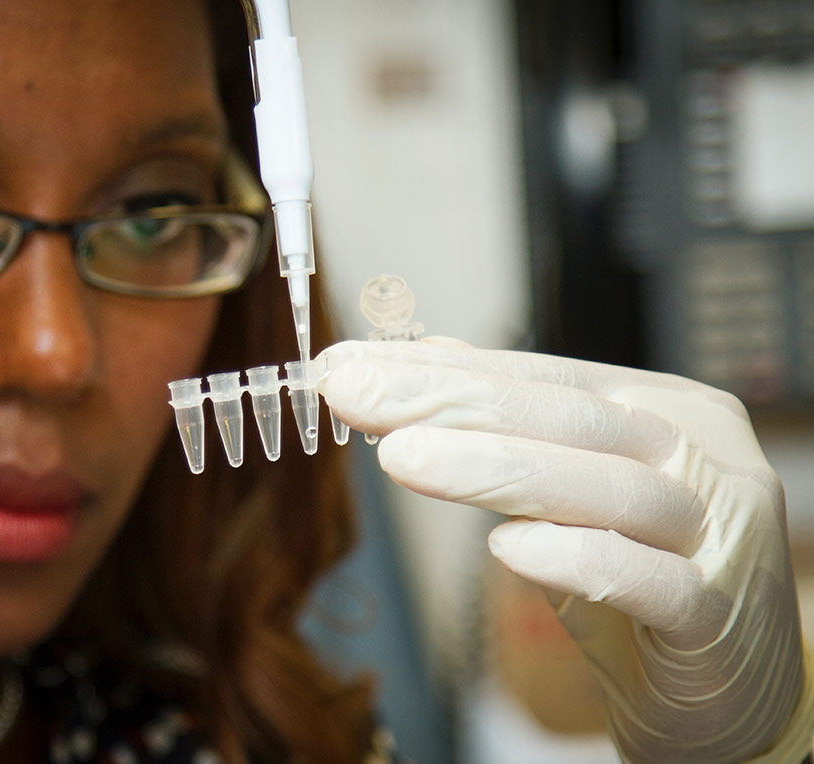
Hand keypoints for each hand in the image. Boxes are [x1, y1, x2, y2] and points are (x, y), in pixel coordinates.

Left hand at [318, 338, 813, 762]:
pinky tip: (505, 548)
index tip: (347, 366)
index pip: (538, 376)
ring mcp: (718, 532)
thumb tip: (430, 356)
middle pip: (568, 416)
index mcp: (660, 409)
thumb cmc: (643, 576)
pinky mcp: (717, 613)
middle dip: (449, 401)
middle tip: (352, 393)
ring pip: (609, 488)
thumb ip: (513, 425)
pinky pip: (649, 580)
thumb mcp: (571, 492)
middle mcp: (696, 456)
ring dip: (495, 469)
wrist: (728, 684)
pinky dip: (576, 559)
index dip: (439, 370)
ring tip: (399, 457)